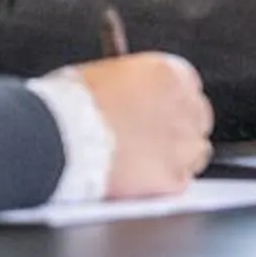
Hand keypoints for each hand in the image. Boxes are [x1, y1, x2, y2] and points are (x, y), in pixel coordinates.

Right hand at [75, 52, 213, 198]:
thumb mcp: (105, 76)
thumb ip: (133, 86)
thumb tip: (133, 95)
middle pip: (199, 119)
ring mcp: (181, 144)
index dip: (174, 103)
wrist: (57, 138)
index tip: (164, 112)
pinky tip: (144, 181)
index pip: (189, 87)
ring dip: (179, 156)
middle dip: (181, 128)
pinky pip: (181, 181)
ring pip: (197, 152)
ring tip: (150, 162)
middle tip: (158, 140)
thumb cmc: (70, 104)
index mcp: (168, 73)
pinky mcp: (172, 178)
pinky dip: (166, 183)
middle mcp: (183, 106)